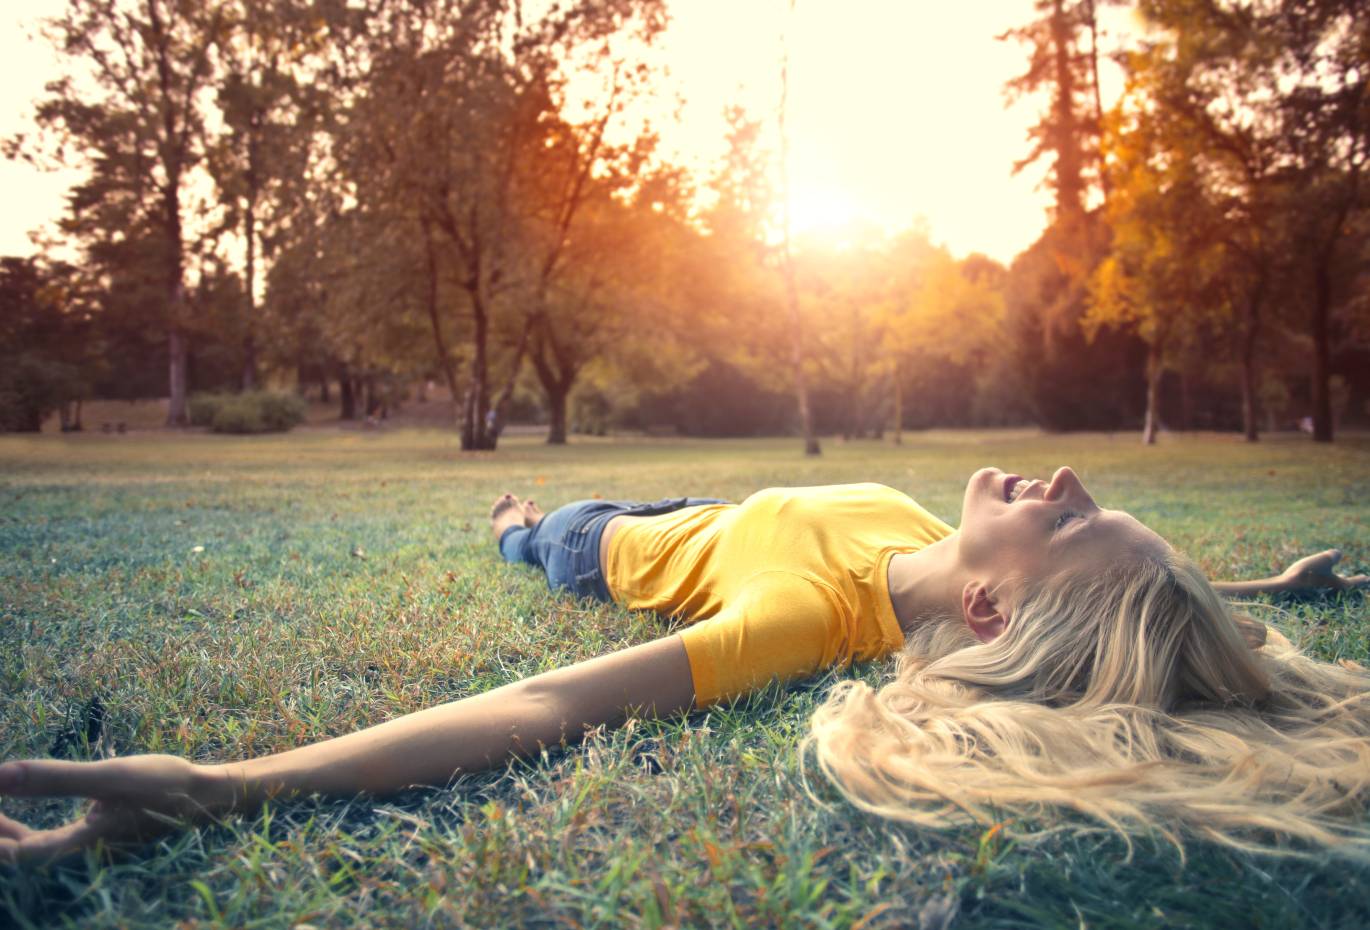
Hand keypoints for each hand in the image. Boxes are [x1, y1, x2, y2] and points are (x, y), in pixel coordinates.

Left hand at [0, 755, 222, 863]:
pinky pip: (49, 845)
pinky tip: (24, 815)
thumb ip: (53, 778)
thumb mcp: (109, 776)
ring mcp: (88, 852)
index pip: (13, 854)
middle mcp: (79, 858)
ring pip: (32, 853)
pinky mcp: (97, 842)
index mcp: (77, 848)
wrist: (208, 796)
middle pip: (19, 858)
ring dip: (7, 835)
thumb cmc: (164, 784)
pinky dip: (28, 833)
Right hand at [1277, 549, 1368, 592]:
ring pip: (1334, 581)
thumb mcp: (1322, 560)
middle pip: (1344, 584)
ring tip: (1344, 575)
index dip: (1360, 579)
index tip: (1367, 578)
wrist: (1286, 582)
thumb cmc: (1306, 572)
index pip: (1352, 581)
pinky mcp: (1310, 582)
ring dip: (1340, 578)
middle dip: (1351, 581)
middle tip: (1358, 579)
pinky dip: (1329, 576)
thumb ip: (1333, 555)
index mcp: (1335, 582)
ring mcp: (1319, 584)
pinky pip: (1324, 579)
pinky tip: (1323, 571)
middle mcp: (1328, 584)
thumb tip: (1338, 554)